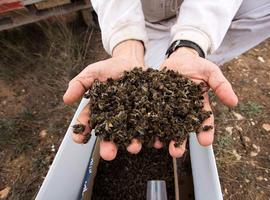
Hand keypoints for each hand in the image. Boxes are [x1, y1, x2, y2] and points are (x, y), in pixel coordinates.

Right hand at [63, 40, 144, 160]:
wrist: (130, 60)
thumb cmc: (109, 68)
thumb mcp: (92, 73)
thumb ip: (79, 84)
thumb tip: (66, 99)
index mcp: (98, 111)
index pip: (88, 123)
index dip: (82, 132)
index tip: (79, 140)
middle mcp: (114, 118)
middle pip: (110, 135)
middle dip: (109, 145)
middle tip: (108, 154)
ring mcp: (130, 117)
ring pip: (130, 133)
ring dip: (132, 143)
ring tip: (134, 147)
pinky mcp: (146, 113)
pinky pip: (149, 124)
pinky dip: (152, 134)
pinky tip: (155, 141)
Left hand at [160, 47, 237, 157]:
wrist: (177, 57)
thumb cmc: (196, 65)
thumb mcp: (210, 72)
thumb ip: (220, 85)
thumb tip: (234, 102)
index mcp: (198, 106)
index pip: (203, 121)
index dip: (205, 132)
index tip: (205, 142)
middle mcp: (183, 110)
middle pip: (182, 128)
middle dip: (180, 141)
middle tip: (176, 153)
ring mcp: (168, 107)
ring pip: (166, 124)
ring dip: (162, 136)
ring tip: (159, 146)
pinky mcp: (155, 102)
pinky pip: (152, 113)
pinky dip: (149, 123)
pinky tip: (145, 132)